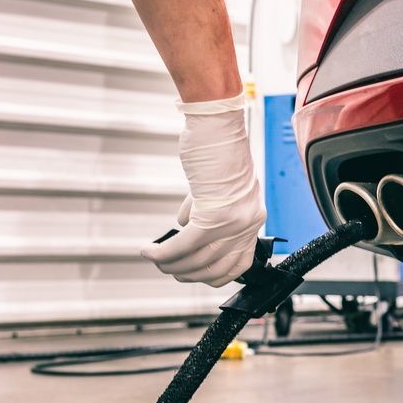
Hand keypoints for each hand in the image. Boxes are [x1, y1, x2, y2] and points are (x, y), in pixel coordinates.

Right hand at [141, 93, 265, 286]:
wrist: (218, 125)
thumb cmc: (218, 148)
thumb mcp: (218, 187)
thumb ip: (207, 211)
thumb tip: (184, 228)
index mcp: (253, 218)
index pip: (239, 265)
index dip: (213, 276)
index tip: (193, 274)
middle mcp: (247, 223)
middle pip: (214, 268)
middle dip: (185, 273)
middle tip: (166, 267)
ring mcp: (232, 221)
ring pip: (196, 260)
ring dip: (170, 264)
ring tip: (154, 257)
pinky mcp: (213, 214)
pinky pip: (185, 245)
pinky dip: (164, 252)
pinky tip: (149, 250)